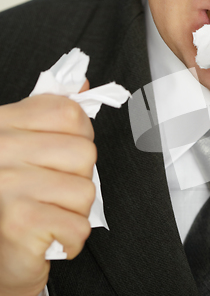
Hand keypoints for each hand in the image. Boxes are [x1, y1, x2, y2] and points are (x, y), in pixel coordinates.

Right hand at [0, 80, 95, 295]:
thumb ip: (49, 116)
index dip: (78, 137)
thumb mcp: (22, 146)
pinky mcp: (21, 222)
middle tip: (48, 192)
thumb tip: (81, 86)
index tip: (60, 155)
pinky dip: (70, 238)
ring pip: (86, 190)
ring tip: (46, 213)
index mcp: (2, 125)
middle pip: (85, 153)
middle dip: (77, 178)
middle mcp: (1, 149)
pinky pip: (80, 225)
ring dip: (74, 210)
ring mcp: (8, 185)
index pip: (70, 113)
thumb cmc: (7, 201)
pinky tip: (46, 236)